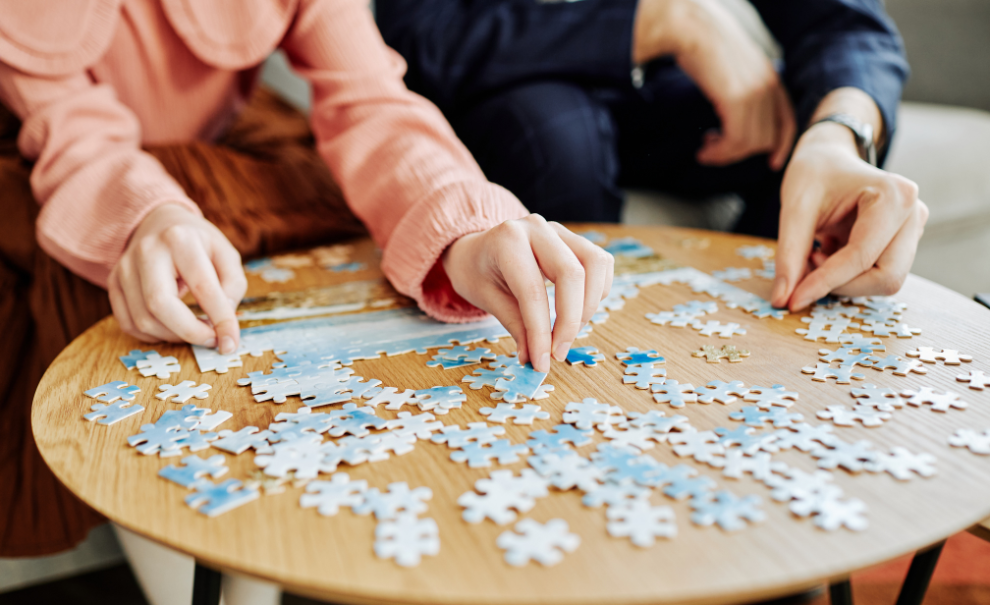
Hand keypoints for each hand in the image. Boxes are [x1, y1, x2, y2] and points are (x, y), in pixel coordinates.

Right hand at [108, 203, 246, 353]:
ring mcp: (124, 267)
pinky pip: (128, 323)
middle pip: (160, 306)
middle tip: (211, 340)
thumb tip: (223, 322)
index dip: (219, 320)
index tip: (230, 343)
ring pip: (143, 320)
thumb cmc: (198, 243)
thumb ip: (232, 286)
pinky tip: (171, 329)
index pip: (202, 287)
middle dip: (190, 332)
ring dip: (173, 336)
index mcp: (181, 240)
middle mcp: (147, 251)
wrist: (160, 222)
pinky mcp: (113, 283)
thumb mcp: (226, 254)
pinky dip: (152, 336)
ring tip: (195, 331)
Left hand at [442, 215, 613, 372]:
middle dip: (570, 321)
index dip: (541, 331)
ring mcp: (559, 230)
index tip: (543, 362)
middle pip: (571, 274)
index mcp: (507, 240)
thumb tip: (535, 360)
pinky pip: (600, 262)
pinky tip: (579, 309)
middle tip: (558, 352)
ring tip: (569, 330)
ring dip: (589, 305)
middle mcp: (536, 228)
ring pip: (594, 264)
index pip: (533, 291)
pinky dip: (597, 290)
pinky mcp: (574, 238)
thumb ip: (516, 327)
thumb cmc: (478, 273)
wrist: (476, 249)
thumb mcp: (488, 299)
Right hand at [633, 0, 795, 168]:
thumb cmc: (703, 45)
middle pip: (766, 139)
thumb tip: (733, 109)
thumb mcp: (732, 68)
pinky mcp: (737, 99)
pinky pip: (735, 140)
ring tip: (706, 151)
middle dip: (740, 153)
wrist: (691, 28)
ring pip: (750, 144)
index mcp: (770, 78)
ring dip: (725, 155)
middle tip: (715, 151)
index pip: (787, 120)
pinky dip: (720, 152)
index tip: (772, 162)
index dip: (782, 145)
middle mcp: (768, 86)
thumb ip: (741, 87)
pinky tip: (704, 149)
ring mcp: (755, 93)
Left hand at [771, 122, 927, 310]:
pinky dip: (847, 276)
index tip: (793, 301)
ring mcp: (913, 230)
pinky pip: (877, 276)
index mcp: (894, 196)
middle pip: (886, 277)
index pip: (862, 257)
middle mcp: (913, 214)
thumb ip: (788, 256)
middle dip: (842, 284)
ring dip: (844, 280)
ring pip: (884, 281)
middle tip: (806, 268)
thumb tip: (782, 301)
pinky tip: (827, 253)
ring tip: (816, 254)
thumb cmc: (813, 175)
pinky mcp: (903, 243)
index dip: (825, 283)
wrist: (828, 158)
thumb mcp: (793, 209)